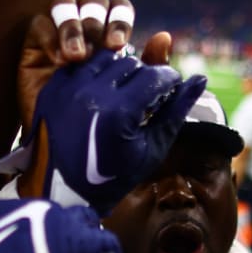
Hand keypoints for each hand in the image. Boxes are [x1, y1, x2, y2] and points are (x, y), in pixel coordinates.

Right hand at [18, 0, 171, 136]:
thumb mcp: (141, 113)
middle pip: (95, 2)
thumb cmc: (110, 144)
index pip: (120, 13)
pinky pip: (38, 25)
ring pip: (66, 5)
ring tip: (79, 54)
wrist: (69, 168)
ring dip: (76, 25)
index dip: (121, 22)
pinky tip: (60, 60)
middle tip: (109, 45)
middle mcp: (86, 39)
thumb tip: (165, 37)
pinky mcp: (33, 53)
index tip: (122, 46)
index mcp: (112, 45)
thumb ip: (154, 75)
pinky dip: (50, 34)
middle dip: (103, 20)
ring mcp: (58, 43)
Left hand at [21, 48, 204, 214]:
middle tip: (146, 98)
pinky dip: (93, 74)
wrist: (61, 194)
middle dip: (145, 76)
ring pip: (104, 58)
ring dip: (119, 70)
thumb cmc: (112, 177)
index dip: (170, 81)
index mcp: (119, 112)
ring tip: (123, 93)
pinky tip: (99, 93)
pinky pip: (79, 66)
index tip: (171, 90)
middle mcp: (92, 94)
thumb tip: (200, 80)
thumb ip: (176, 113)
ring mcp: (67, 90)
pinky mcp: (51, 90)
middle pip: (131, 63)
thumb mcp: (151, 150)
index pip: (156, 76)